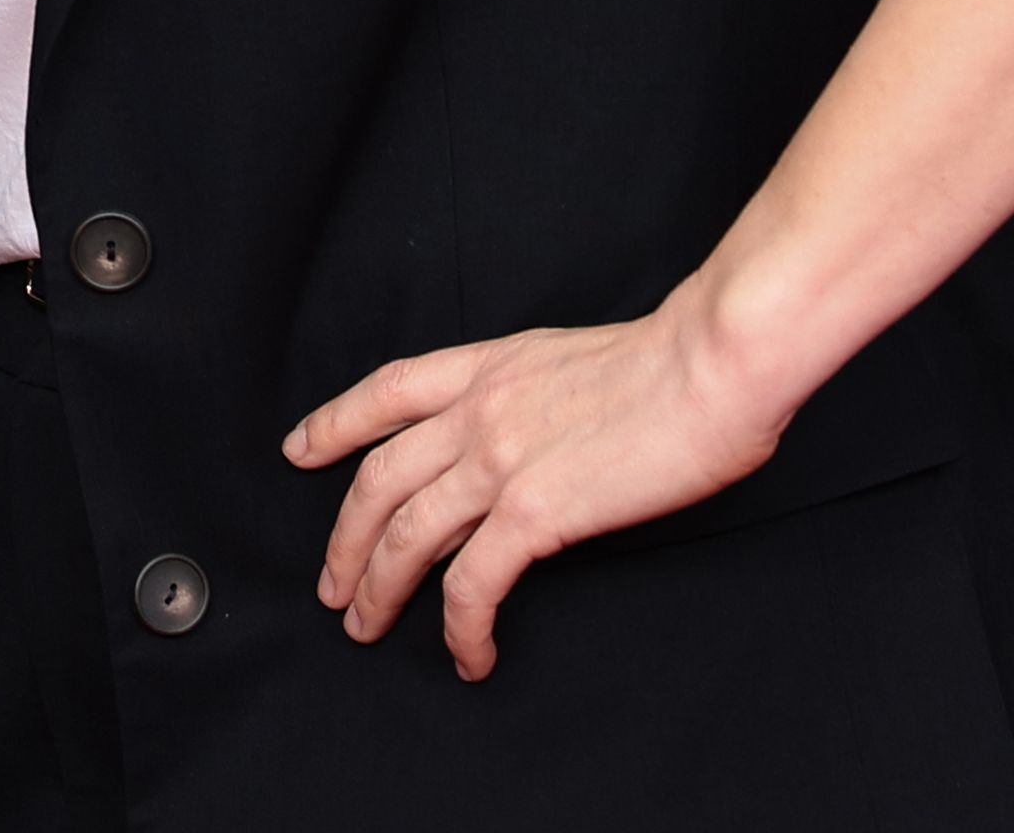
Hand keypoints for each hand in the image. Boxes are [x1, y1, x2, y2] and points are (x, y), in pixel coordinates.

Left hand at [284, 300, 793, 680]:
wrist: (711, 364)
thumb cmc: (671, 362)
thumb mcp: (572, 360)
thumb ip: (531, 396)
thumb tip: (525, 443)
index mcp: (489, 365)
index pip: (387, 391)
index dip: (336, 423)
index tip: (301, 450)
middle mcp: (478, 410)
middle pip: (379, 478)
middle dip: (345, 538)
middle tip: (331, 585)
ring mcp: (499, 459)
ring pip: (406, 534)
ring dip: (378, 588)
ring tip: (365, 626)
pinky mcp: (533, 511)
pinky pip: (471, 584)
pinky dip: (459, 627)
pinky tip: (467, 654)